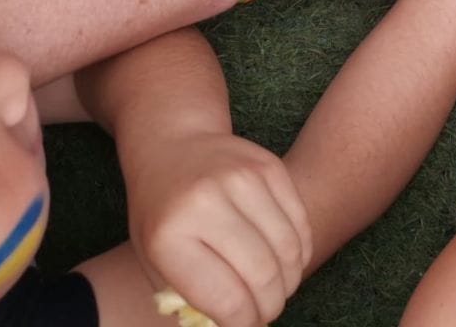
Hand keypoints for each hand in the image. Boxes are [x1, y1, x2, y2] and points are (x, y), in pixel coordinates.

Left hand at [126, 131, 311, 326]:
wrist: (174, 146)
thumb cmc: (161, 213)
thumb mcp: (155, 259)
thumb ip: (190, 296)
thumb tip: (236, 324)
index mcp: (170, 236)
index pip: (225, 297)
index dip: (243, 323)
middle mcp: (207, 203)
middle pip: (262, 274)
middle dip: (271, 305)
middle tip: (267, 313)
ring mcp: (243, 179)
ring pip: (288, 249)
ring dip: (290, 280)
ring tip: (280, 289)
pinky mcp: (270, 166)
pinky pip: (300, 220)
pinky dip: (300, 250)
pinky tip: (289, 261)